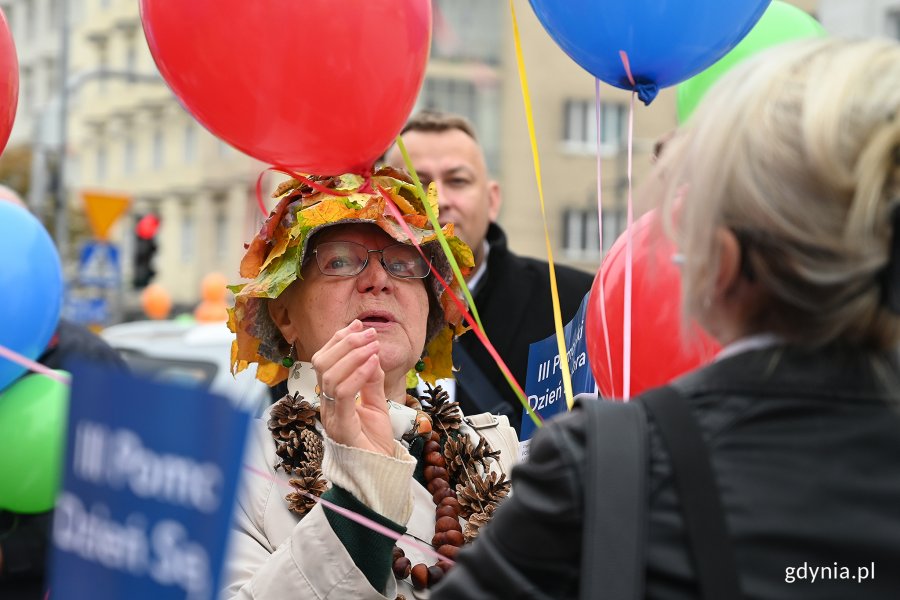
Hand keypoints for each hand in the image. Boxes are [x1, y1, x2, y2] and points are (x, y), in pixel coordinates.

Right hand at [311, 320, 395, 456]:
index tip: (358, 325)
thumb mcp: (376, 403)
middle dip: (345, 343)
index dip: (338, 340)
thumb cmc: (374, 442)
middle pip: (322, 364)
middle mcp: (325, 404)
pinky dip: (357, 374)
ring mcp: (330, 415)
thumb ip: (372, 380)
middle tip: (369, 333)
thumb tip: (372, 354)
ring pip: (329, 375)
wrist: (379, 473)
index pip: (326, 361)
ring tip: (373, 346)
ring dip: (353, 355)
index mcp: (331, 397)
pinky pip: (343, 394)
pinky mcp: (341, 427)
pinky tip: (371, 364)